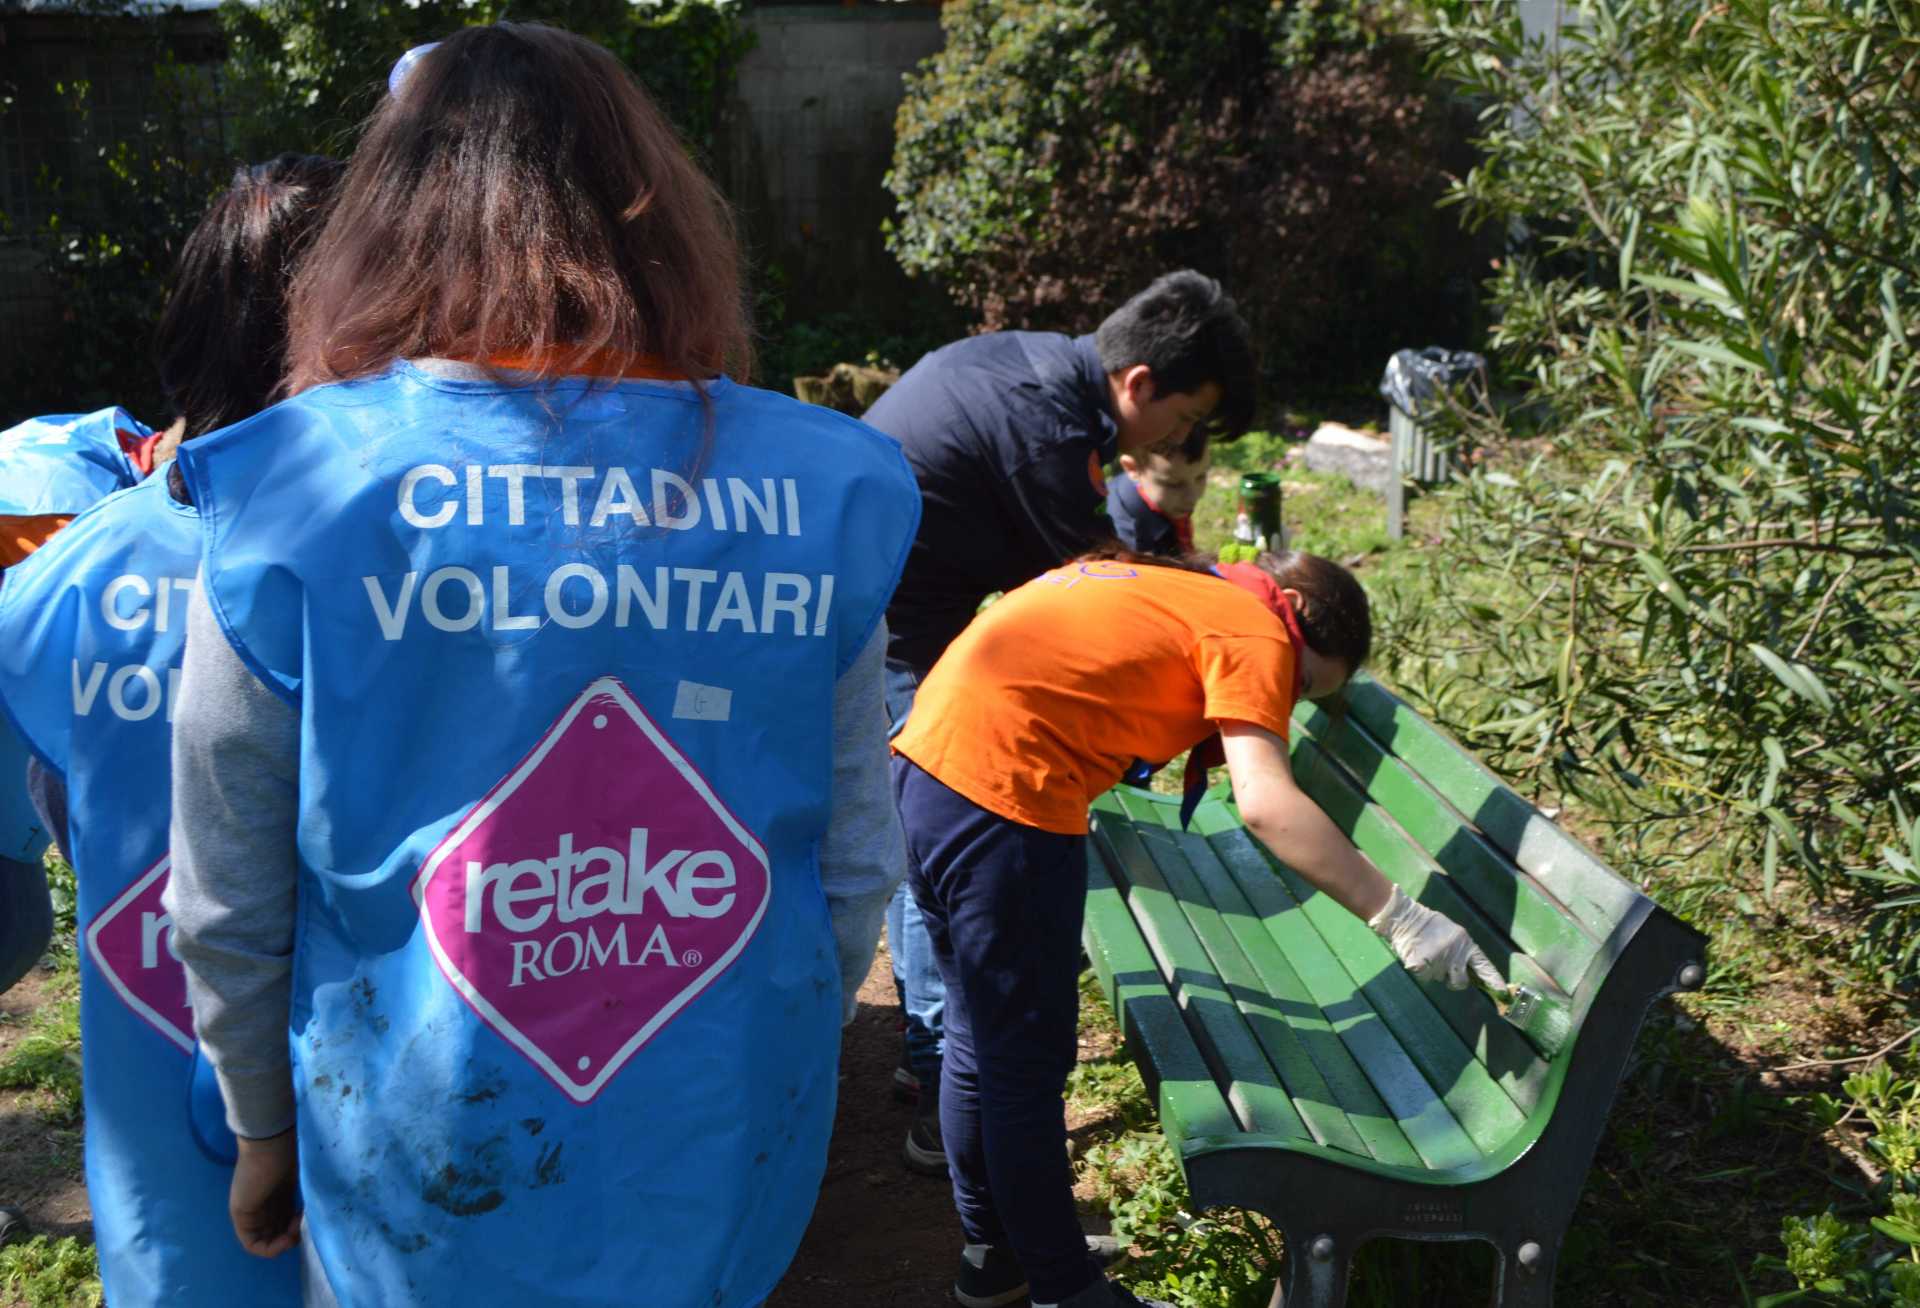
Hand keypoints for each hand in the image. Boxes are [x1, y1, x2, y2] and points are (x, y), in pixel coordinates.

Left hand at [230, 1128, 300, 1257]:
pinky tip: (285, 1240)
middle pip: (277, 1233)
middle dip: (294, 1236)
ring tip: (295, 1232)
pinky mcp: (241, 1215)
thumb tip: (323, 1213)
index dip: (300, 1227)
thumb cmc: (293, 1151)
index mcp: (278, 1195)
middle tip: (305, 1227)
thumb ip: (311, 1195)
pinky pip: (251, 1244)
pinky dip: (269, 1249)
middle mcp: (264, 1205)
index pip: (286, 1222)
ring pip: (265, 1241)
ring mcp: (251, 1211)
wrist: (271, 1140)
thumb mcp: (306, 1177)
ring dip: (283, 1244)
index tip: (311, 1218)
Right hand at [1367, 885, 1503, 991]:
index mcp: (1465, 943)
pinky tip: (1417, 957)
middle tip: (1443, 968)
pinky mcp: (1422, 966)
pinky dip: (1421, 971)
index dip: (1493, 979)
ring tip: (1426, 954)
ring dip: (1434, 972)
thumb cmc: (1428, 924)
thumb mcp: (1452, 933)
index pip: (1483, 964)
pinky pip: (1425, 977)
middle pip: (1461, 981)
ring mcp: (1439, 960)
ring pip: (1440, 979)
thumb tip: (1467, 969)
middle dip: (1453, 980)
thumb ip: (1461, 949)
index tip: (1503, 993)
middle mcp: (1455, 953)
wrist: (1403, 917)